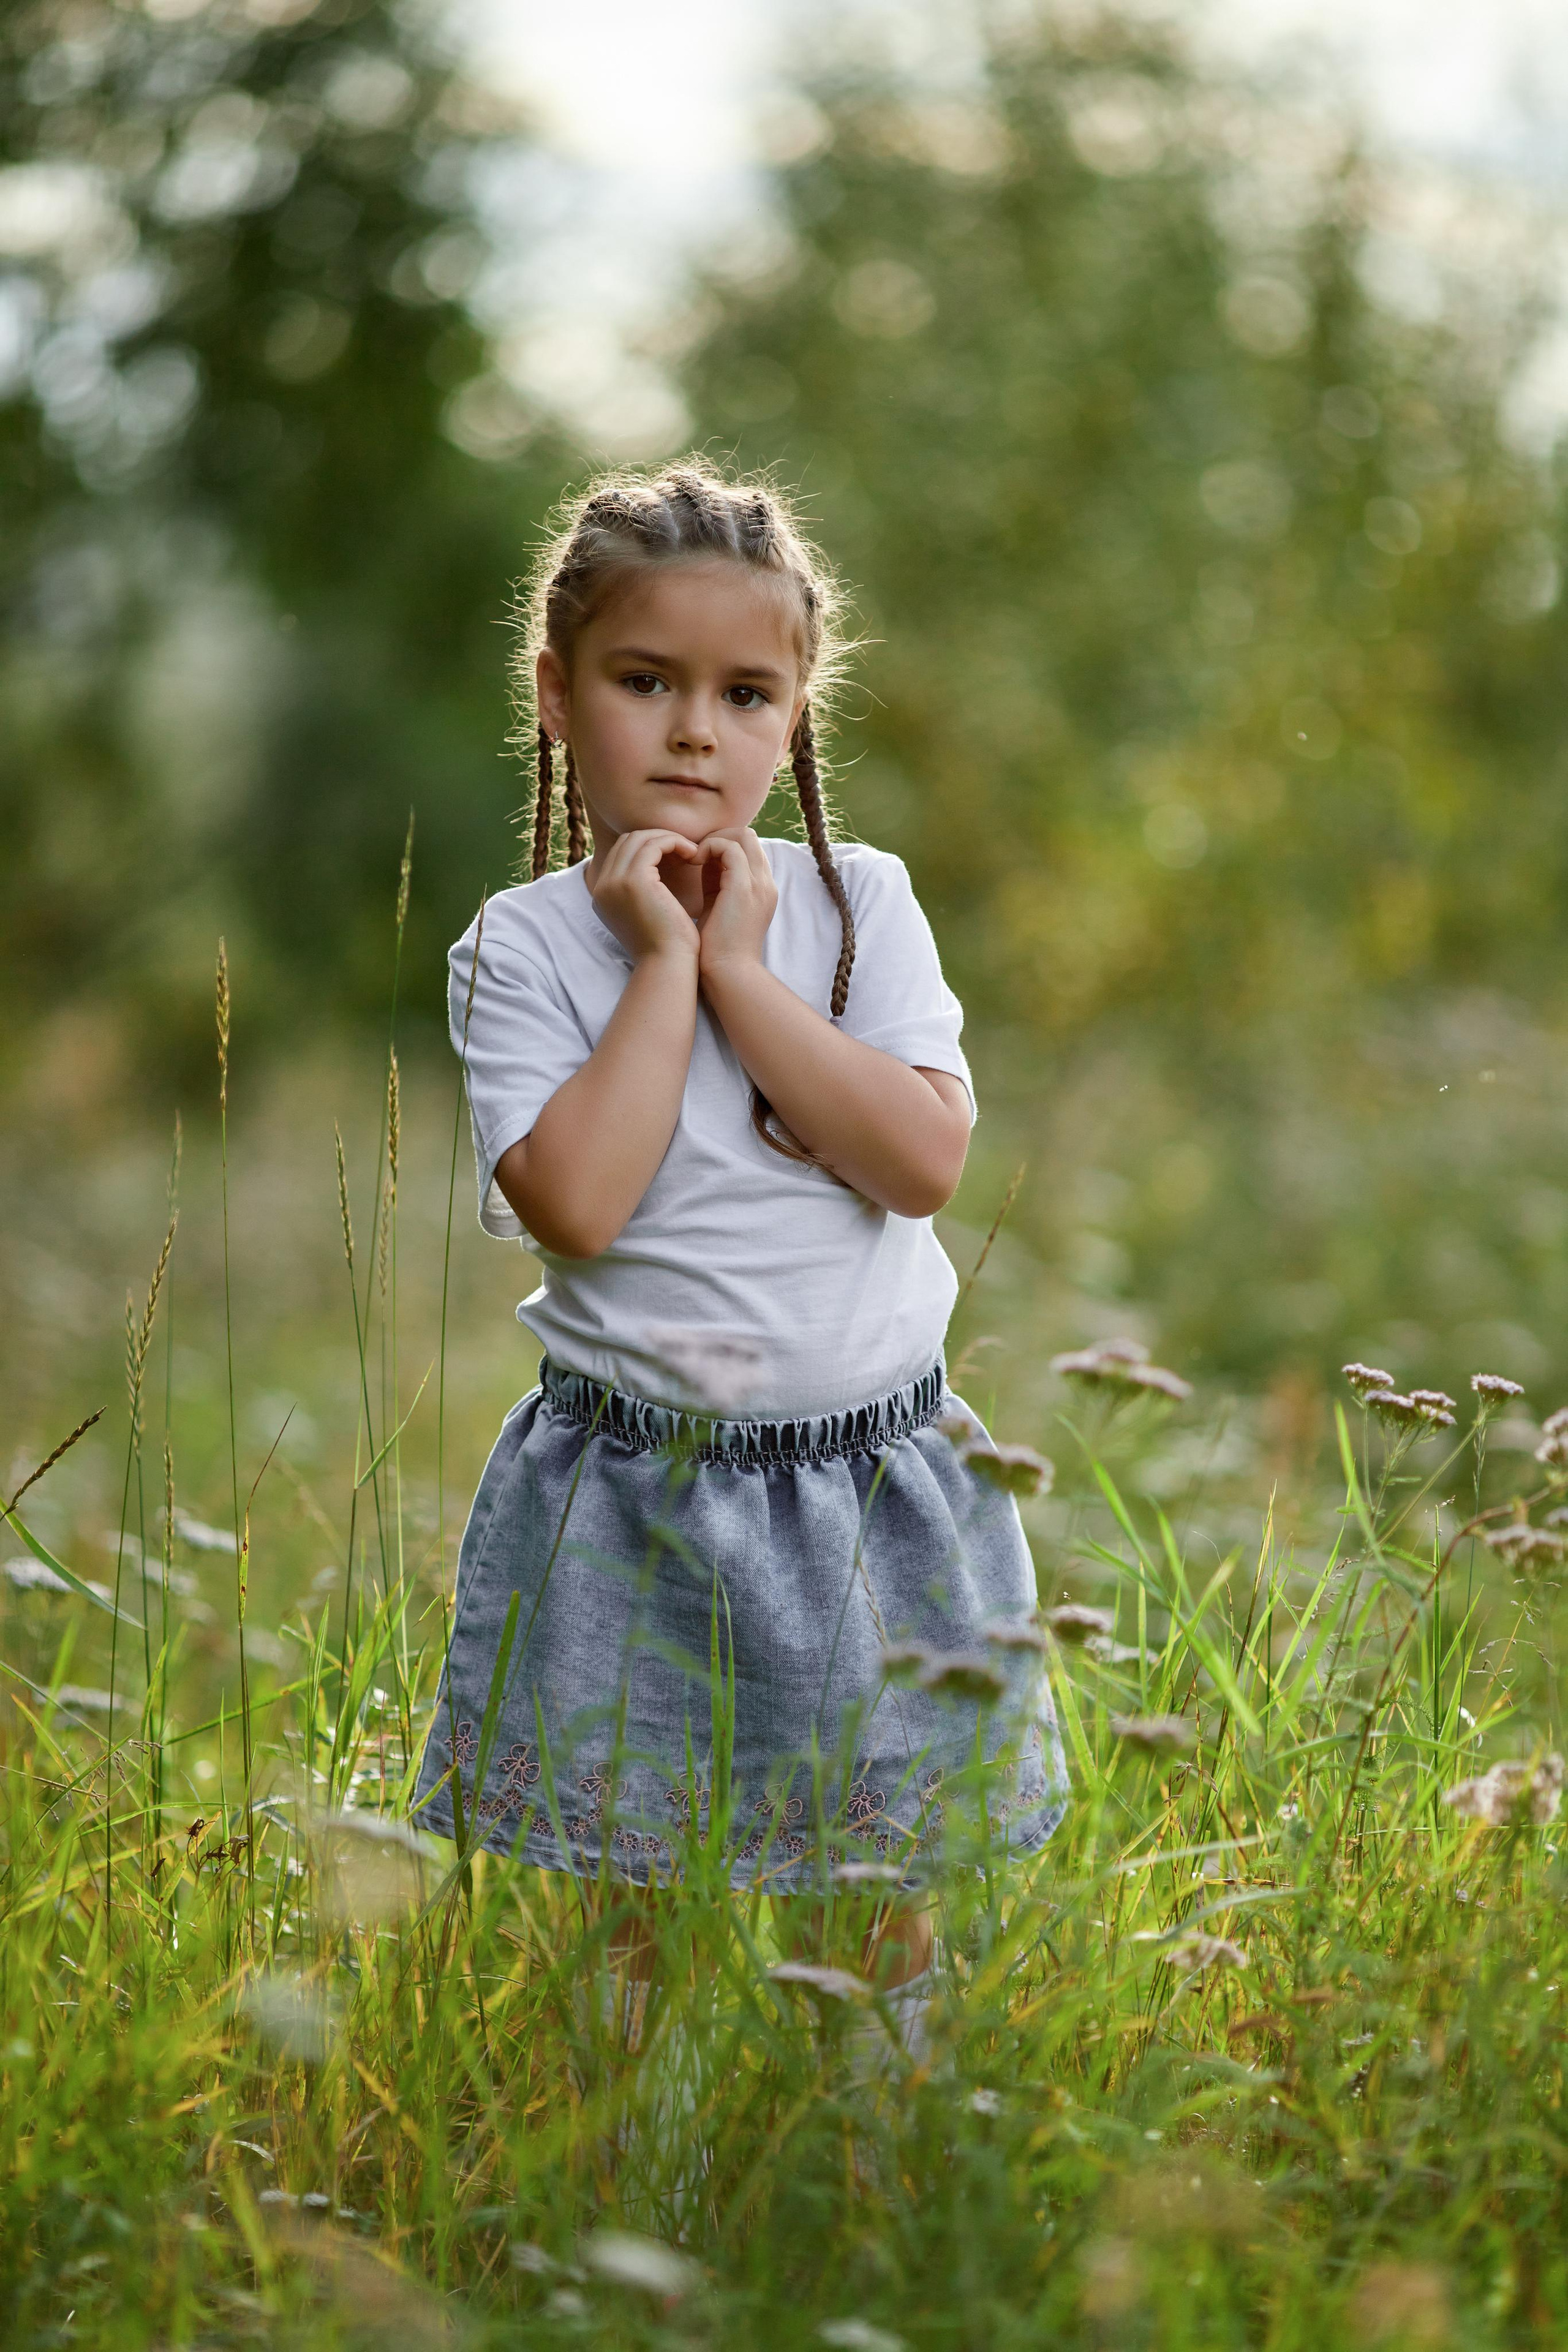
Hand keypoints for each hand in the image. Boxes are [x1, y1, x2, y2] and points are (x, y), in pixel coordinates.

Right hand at [589, 829, 702, 963]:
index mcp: (603, 895)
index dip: (650, 847)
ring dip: (668, 839)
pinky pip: (653, 844)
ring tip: (691, 852)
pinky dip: (674, 843)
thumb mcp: (648, 914)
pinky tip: (693, 854)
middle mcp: (602, 886)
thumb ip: (644, 893)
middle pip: (628, 841)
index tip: (677, 856)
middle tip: (685, 850)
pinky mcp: (633, 880)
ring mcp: (614, 882)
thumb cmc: (667, 945)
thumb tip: (659, 875)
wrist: (668, 965)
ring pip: (639, 838)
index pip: (623, 853)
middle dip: (658, 839)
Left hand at [696, 829, 777, 982]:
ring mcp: (757, 883)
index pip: (747, 848)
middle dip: (718, 836)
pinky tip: (693, 862)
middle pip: (748, 835)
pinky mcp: (743, 886)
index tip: (698, 858)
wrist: (727, 973)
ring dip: (713, 840)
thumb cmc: (717, 948)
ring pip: (741, 835)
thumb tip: (701, 860)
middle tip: (694, 852)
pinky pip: (728, 847)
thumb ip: (716, 882)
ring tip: (693, 857)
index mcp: (761, 889)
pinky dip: (709, 847)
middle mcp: (765, 882)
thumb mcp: (718, 907)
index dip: (722, 845)